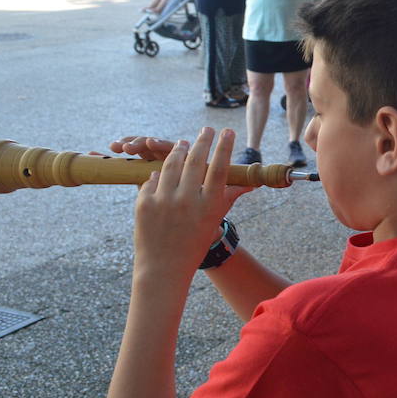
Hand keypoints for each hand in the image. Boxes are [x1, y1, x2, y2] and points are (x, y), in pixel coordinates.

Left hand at [121, 128, 255, 279]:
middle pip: (195, 161)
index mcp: (209, 206)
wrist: (164, 267)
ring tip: (183, 143)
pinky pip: (152, 178)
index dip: (224, 147)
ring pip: (171, 164)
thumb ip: (229, 196)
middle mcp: (187, 201)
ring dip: (178, 150)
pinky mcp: (144, 203)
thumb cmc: (194, 243)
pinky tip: (163, 169)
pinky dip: (159, 173)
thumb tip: (252, 183)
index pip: (219, 168)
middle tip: (207, 130)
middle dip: (202, 140)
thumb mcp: (214, 220)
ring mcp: (164, 201)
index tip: (227, 131)